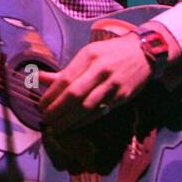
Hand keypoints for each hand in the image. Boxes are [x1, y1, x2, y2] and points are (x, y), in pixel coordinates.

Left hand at [37, 34, 151, 132]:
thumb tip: (38, 78)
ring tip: (56, 127)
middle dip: (57, 110)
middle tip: (46, 119)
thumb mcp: (88, 55)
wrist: (144, 53)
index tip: (41, 106)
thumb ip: (65, 71)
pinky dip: (85, 121)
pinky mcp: (122, 96)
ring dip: (69, 120)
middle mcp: (100, 70)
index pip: (66, 79)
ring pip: (87, 106)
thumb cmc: (111, 53)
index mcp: (89, 56)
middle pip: (74, 94)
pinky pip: (100, 112)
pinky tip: (74, 126)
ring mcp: (113, 84)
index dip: (51, 96)